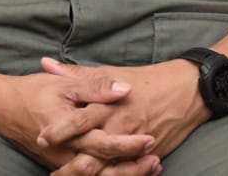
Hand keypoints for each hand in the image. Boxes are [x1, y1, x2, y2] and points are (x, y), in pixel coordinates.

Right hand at [0, 67, 159, 171]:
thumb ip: (95, 87)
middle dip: (132, 168)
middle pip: (104, 170)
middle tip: (155, 160)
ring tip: (150, 167)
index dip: (129, 144)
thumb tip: (124, 89)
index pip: (104, 145)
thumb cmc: (33, 92)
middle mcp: (66, 155)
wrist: (1, 108)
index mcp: (70, 134)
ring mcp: (62, 163)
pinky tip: (126, 169)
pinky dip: (108, 174)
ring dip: (124, 174)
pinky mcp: (59, 164)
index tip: (150, 139)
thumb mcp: (64, 85)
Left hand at [39, 58, 207, 170]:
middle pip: (92, 151)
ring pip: (109, 167)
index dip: (60, 130)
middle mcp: (121, 126)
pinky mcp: (147, 155)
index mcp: (110, 104)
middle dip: (71, 164)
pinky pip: (128, 172)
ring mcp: (135, 143)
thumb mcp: (108, 71)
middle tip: (53, 172)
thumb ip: (75, 73)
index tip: (41, 137)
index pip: (80, 119)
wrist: (186, 92)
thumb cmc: (143, 80)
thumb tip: (45, 63)